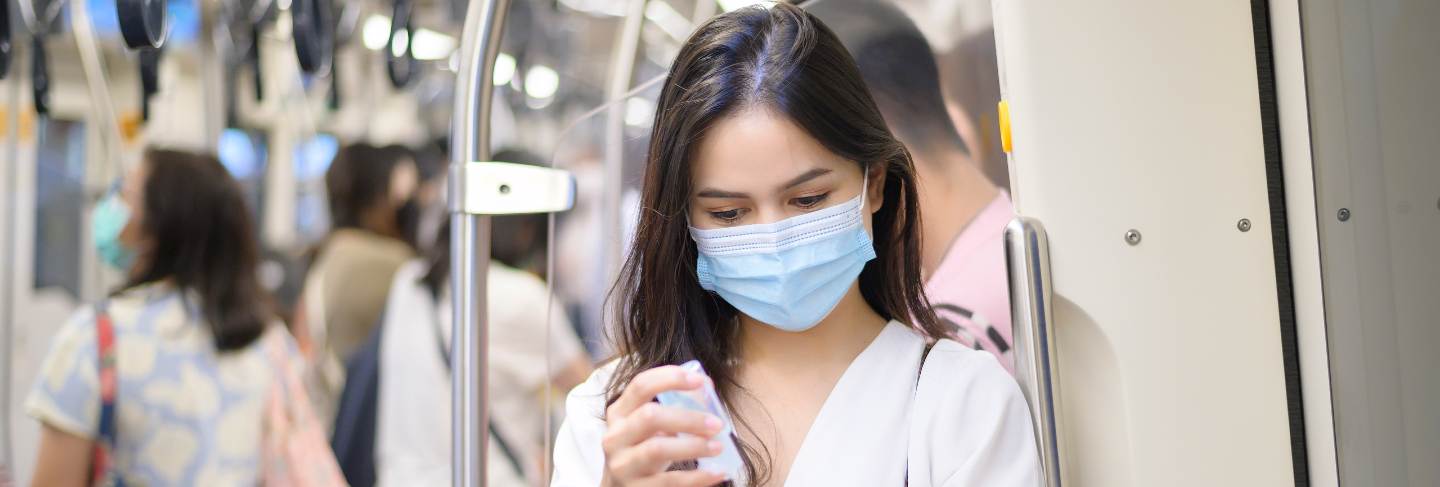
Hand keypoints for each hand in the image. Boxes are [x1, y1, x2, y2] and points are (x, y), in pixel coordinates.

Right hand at [600, 365, 729, 486]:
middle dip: (687, 417)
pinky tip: (717, 472)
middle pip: (650, 416)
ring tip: (718, 446)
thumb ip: (670, 409)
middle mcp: (615, 437)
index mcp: (619, 413)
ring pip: (657, 449)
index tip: (700, 381)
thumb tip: (707, 391)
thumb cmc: (641, 451)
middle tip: (716, 423)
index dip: (670, 378)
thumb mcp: (646, 428)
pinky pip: (670, 482)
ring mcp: (623, 465)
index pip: (641, 385)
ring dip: (693, 446)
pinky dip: (698, 477)